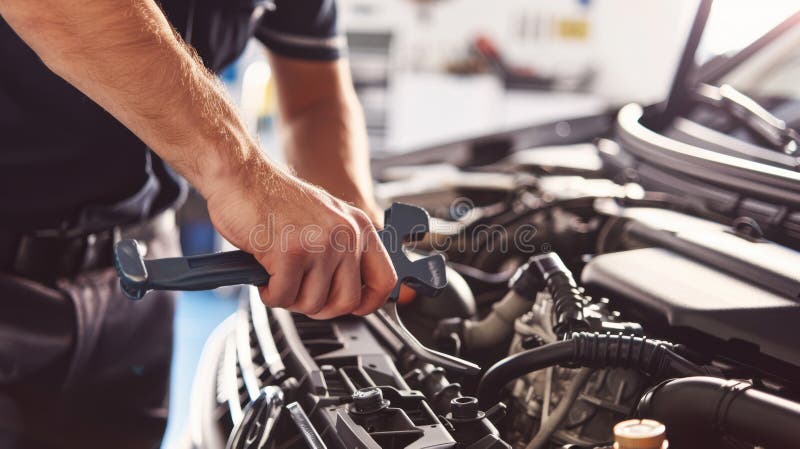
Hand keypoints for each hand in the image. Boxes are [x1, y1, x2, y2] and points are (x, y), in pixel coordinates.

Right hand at [206, 159, 397, 318]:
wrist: (241, 176)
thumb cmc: (275, 199)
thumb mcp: (325, 218)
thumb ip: (343, 250)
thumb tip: (353, 293)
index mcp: (359, 226)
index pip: (385, 280)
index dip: (369, 303)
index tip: (354, 308)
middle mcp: (345, 234)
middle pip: (346, 301)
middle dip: (319, 305)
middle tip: (299, 290)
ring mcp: (319, 244)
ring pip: (313, 303)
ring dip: (290, 297)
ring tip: (279, 273)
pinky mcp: (290, 253)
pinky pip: (284, 297)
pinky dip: (270, 292)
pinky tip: (265, 272)